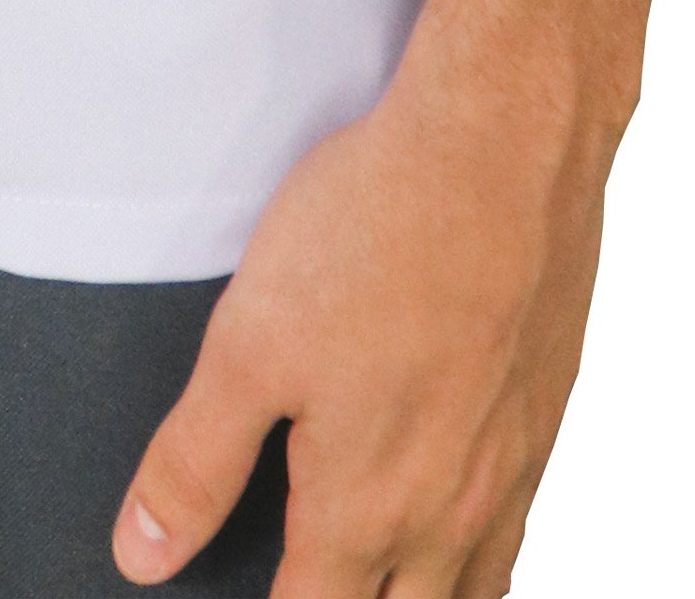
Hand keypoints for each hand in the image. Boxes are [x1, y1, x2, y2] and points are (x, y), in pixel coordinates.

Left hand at [112, 36, 616, 596]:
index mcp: (366, 508)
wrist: (504, 141)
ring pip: (475, 588)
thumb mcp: (246, 346)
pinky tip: (463, 506)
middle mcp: (451, 509)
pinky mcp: (549, 406)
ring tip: (387, 581)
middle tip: (316, 580)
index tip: (246, 597)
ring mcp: (512, 463)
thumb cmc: (378, 230)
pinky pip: (519, 520)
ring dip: (428, 597)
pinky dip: (484, 547)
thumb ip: (195, 463)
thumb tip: (144, 556)